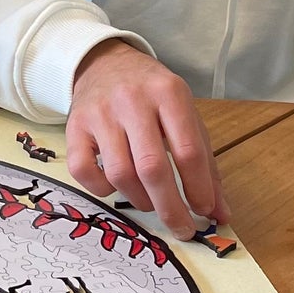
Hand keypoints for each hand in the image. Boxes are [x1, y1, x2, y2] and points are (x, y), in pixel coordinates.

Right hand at [65, 39, 228, 240]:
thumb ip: (205, 163)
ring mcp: (99, 113)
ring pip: (119, 173)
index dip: (198, 188)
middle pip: (152, 167)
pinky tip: (114, 187)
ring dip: (139, 200)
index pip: (188, 150)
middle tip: (181, 228)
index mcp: (168, 93)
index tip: (204, 211)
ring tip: (149, 202)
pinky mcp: (73, 126)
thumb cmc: (151, 96)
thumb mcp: (185, 116)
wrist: (104, 64)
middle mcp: (132, 100)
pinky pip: (83, 170)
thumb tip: (220, 214)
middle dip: (170, 207)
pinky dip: (100, 189)